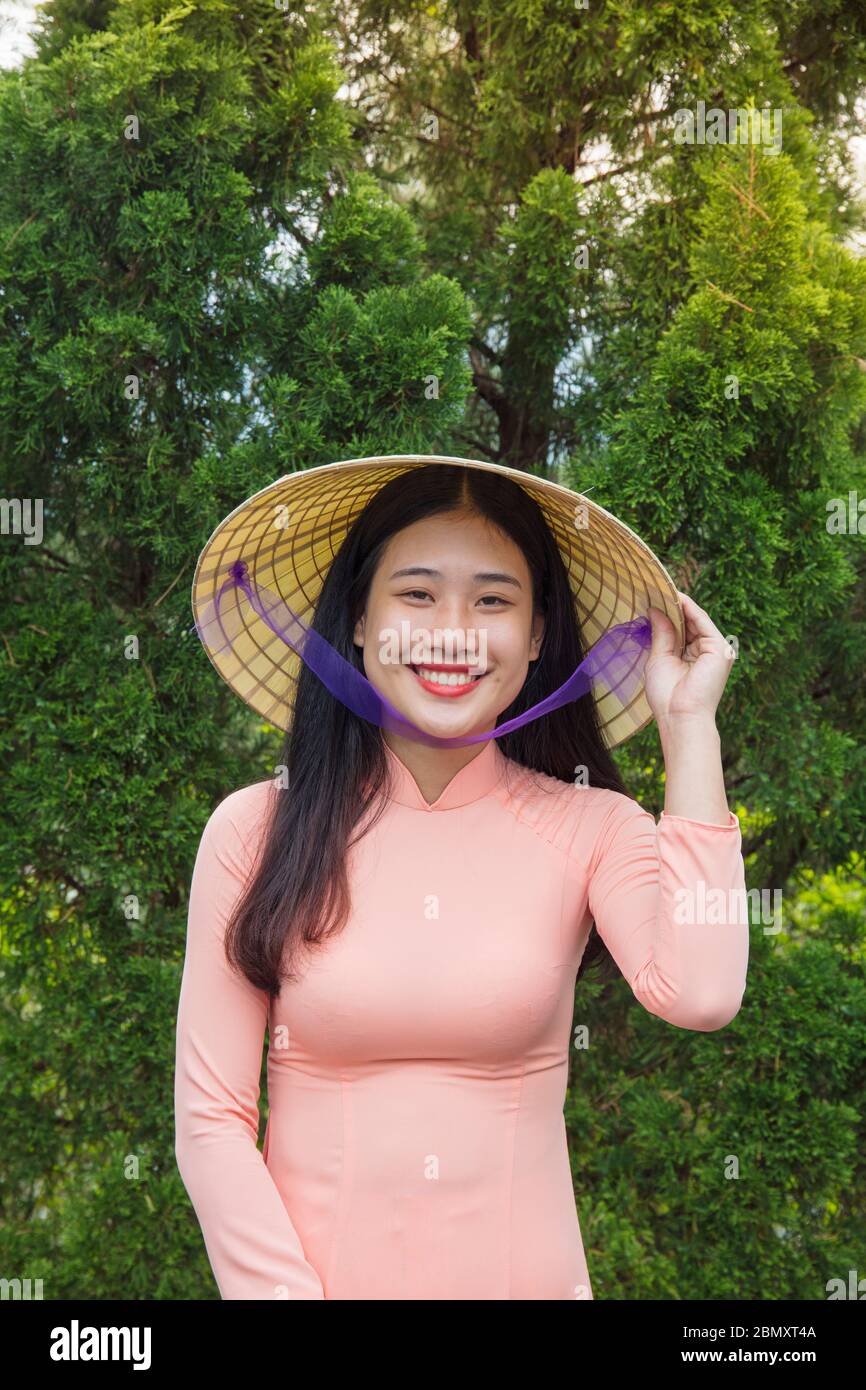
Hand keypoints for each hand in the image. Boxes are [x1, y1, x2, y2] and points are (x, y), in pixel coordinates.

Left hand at [645, 591, 734, 728]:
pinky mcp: (720, 649)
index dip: (667, 614)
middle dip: (672, 607)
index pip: (681, 630)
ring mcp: (715, 650)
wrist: (680, 715)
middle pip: (689, 623)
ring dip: (679, 604)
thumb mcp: (659, 659)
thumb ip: (662, 634)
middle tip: (652, 588)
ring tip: (660, 588)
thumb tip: (655, 610)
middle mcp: (705, 652)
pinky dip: (689, 609)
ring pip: (696, 620)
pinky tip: (674, 597)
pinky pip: (702, 622)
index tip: (651, 598)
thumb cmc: (667, 695)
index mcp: (692, 657)